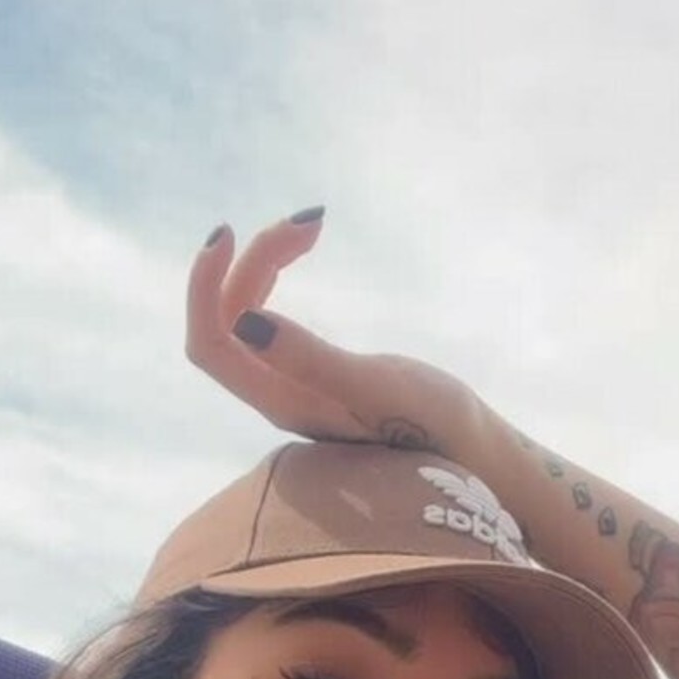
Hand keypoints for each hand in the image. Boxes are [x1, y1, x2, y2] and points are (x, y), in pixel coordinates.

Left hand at [185, 211, 486, 461]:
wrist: (473, 456)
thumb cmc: (434, 429)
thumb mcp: (377, 389)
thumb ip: (312, 361)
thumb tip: (244, 323)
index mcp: (282, 403)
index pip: (211, 346)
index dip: (205, 290)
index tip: (232, 233)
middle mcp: (277, 397)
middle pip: (228, 321)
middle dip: (252, 262)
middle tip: (312, 221)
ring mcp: (293, 387)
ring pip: (246, 315)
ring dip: (265, 262)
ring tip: (313, 225)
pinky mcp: (314, 375)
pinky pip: (267, 319)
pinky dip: (275, 276)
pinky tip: (306, 248)